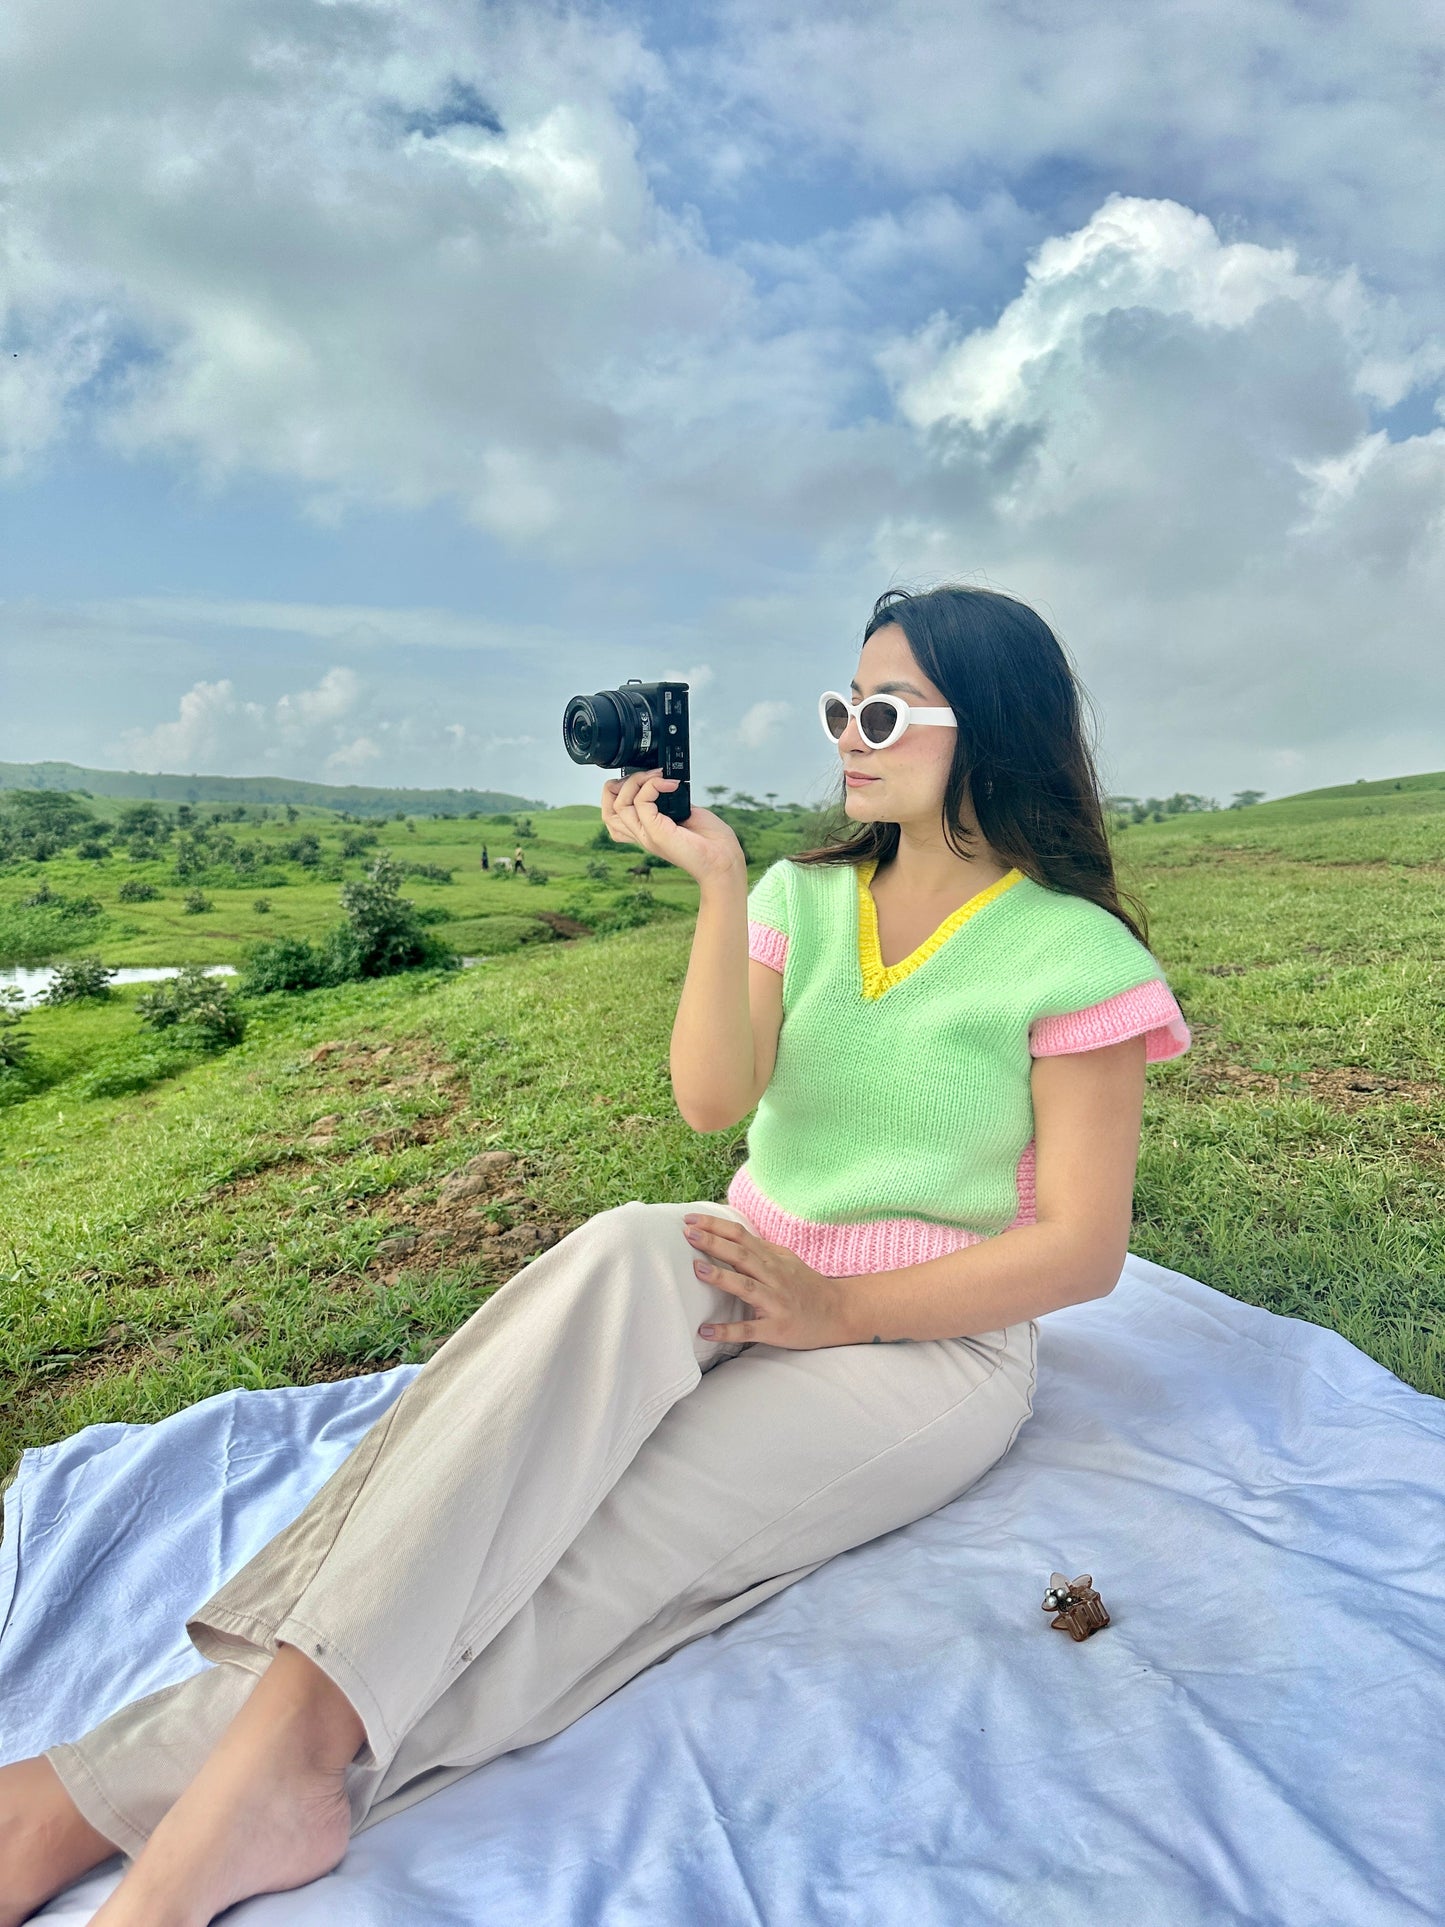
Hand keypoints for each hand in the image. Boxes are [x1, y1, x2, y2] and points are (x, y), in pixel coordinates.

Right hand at [600, 769, 745, 885]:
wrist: (723, 860)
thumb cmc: (709, 841)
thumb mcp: (683, 813)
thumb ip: (667, 801)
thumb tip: (661, 782)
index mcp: (645, 831)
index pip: (612, 814)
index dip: (618, 791)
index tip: (643, 779)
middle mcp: (641, 834)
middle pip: (608, 808)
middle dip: (622, 783)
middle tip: (649, 775)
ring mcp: (646, 835)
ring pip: (619, 803)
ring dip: (637, 780)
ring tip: (659, 777)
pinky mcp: (656, 833)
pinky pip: (640, 802)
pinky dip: (653, 786)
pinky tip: (671, 785)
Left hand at [682, 1214, 853, 1349]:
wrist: (839, 1313)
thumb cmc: (806, 1287)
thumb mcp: (786, 1261)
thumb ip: (760, 1249)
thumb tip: (730, 1234)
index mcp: (772, 1259)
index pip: (741, 1236)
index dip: (716, 1226)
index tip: (690, 1219)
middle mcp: (774, 1276)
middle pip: (741, 1255)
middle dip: (714, 1243)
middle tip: (688, 1233)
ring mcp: (775, 1302)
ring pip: (746, 1287)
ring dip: (721, 1277)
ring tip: (696, 1269)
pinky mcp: (777, 1328)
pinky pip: (749, 1329)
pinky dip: (727, 1330)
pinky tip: (705, 1330)